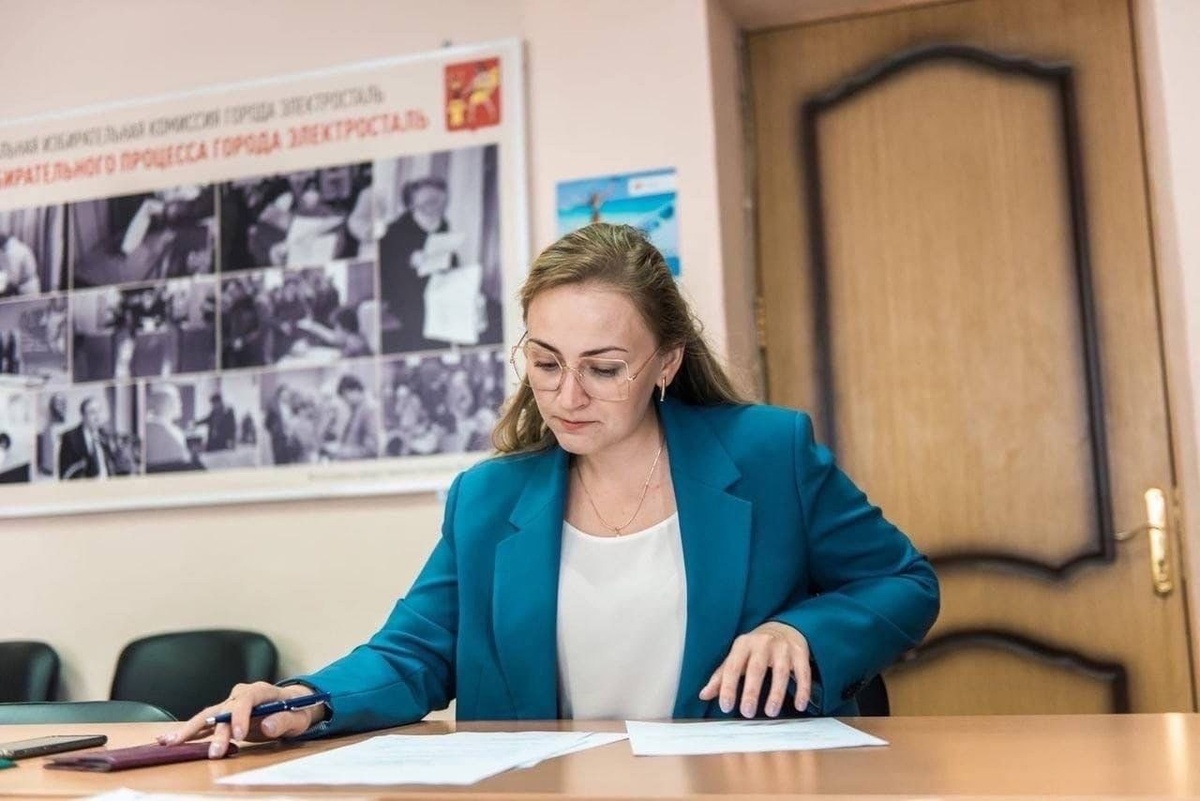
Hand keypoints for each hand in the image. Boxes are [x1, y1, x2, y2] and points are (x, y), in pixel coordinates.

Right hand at [156, 682, 323, 757]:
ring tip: (169, 740)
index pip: (247, 699)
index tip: (239, 735)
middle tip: (213, 753)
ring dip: (190, 729)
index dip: (240, 716)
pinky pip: (204, 723)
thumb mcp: (297, 717)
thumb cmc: (295, 710)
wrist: (291, 706)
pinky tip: (169, 739)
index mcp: (260, 691)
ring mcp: (229, 705)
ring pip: (208, 715)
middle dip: (217, 732)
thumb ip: (284, 720)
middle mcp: (240, 695)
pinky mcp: (222, 717)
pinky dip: (188, 732)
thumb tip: (267, 725)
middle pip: (224, 710)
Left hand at [698, 621, 810, 717]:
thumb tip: (703, 695)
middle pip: (756, 668)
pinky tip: (800, 705)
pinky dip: (803, 689)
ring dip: (776, 693)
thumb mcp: (736, 657)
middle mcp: (762, 643)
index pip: (733, 666)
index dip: (728, 687)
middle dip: (751, 691)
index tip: (726, 707)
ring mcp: (783, 647)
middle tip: (747, 712)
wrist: (783, 628)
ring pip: (781, 671)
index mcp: (743, 645)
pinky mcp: (800, 653)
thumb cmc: (755, 649)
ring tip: (771, 712)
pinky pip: (803, 672)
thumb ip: (721, 677)